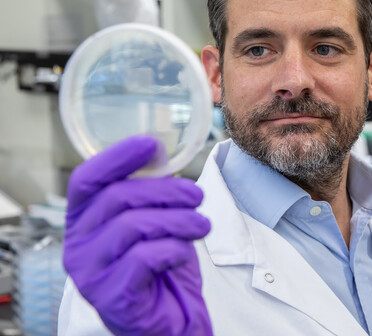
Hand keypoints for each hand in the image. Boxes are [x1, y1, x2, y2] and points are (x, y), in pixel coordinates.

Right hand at [63, 135, 212, 335]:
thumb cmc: (159, 265)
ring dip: (178, 219)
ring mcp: (90, 274)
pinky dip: (173, 249)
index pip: (87, 179)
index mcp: (82, 221)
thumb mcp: (154, 221)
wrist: (169, 318)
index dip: (118, 156)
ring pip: (133, 225)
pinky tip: (183, 252)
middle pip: (117, 197)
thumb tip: (159, 151)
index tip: (151, 144)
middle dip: (167, 190)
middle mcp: (77, 245)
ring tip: (202, 224)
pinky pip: (145, 259)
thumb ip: (150, 191)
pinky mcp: (112, 297)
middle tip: (197, 195)